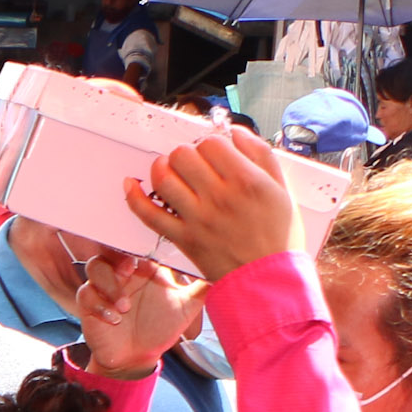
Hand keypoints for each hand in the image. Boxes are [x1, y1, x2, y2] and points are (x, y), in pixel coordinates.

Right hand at [75, 252, 200, 378]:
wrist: (138, 357)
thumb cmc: (161, 328)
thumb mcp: (188, 307)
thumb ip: (202, 287)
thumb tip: (230, 270)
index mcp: (146, 267)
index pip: (140, 244)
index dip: (141, 243)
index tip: (151, 256)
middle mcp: (124, 273)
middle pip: (112, 248)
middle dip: (118, 256)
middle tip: (130, 269)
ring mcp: (104, 287)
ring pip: (95, 267)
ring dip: (108, 284)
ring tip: (124, 305)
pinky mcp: (89, 305)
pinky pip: (86, 294)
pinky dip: (99, 305)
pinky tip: (114, 318)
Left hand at [123, 126, 303, 287]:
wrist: (266, 279)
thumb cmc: (277, 235)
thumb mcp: (281, 188)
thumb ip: (260, 155)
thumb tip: (236, 132)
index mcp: (246, 181)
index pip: (211, 144)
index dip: (209, 143)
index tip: (213, 152)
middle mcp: (219, 197)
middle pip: (183, 156)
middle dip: (185, 153)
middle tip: (192, 163)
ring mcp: (197, 218)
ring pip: (164, 179)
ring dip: (161, 168)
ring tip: (169, 170)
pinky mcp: (181, 238)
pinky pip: (149, 214)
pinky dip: (134, 197)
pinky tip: (130, 184)